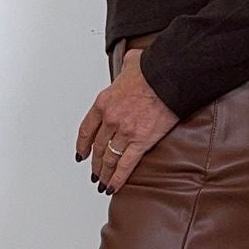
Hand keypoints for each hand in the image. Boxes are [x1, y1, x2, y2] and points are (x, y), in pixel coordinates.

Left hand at [76, 50, 178, 193]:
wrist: (168, 77)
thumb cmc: (152, 70)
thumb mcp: (131, 63)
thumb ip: (125, 68)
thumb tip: (131, 61)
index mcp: (104, 102)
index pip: (86, 129)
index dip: (82, 144)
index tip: (81, 153)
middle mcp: (111, 120)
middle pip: (97, 147)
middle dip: (94, 163)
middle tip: (93, 172)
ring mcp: (124, 132)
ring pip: (109, 159)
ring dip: (104, 173)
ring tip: (102, 182)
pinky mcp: (141, 142)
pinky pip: (126, 165)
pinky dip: (118, 178)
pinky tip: (113, 186)